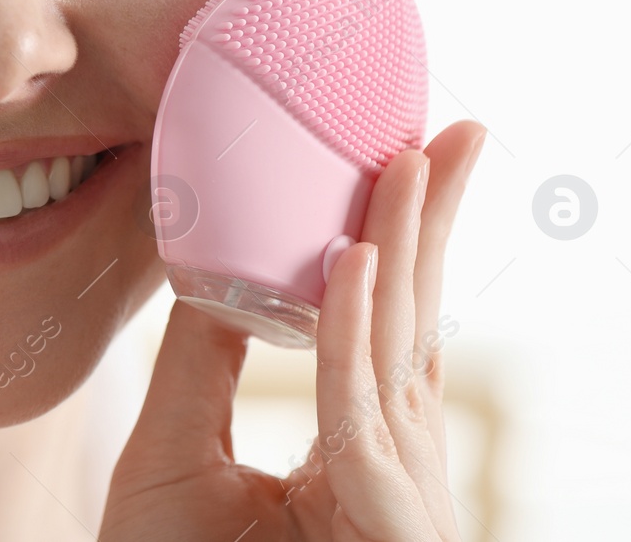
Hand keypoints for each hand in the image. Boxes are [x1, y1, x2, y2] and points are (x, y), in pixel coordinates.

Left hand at [100, 121, 486, 541]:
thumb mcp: (175, 449)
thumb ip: (204, 359)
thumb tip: (220, 263)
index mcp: (355, 443)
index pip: (383, 327)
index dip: (401, 242)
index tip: (405, 157)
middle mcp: (387, 463)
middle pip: (412, 323)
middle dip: (434, 222)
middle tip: (456, 129)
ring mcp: (393, 498)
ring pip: (397, 352)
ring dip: (403, 246)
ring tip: (405, 156)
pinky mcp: (377, 523)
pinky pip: (355, 414)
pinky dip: (349, 334)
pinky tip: (350, 257)